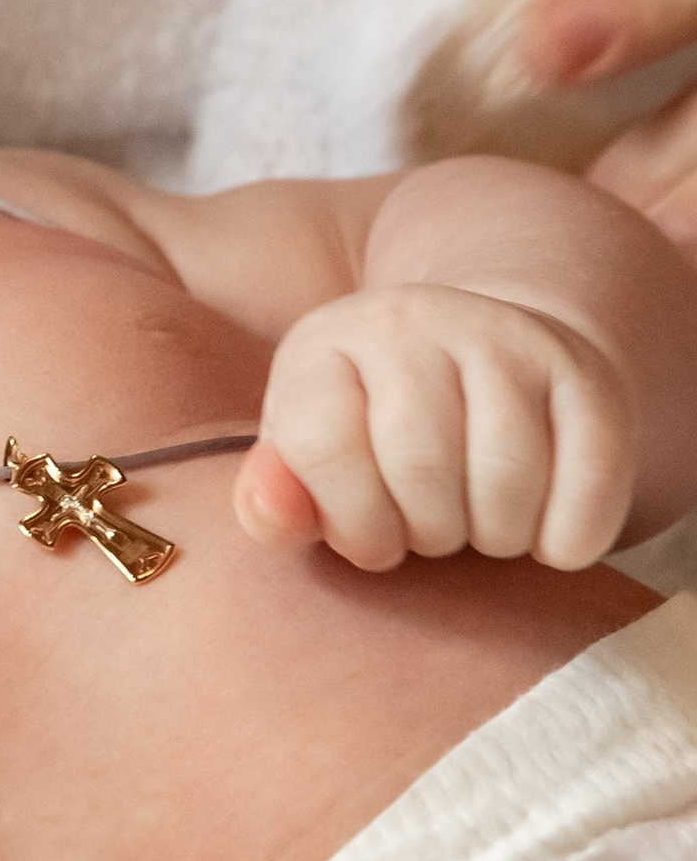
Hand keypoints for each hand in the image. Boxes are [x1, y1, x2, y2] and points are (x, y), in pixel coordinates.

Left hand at [235, 282, 631, 570]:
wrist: (483, 353)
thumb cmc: (375, 433)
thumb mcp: (306, 457)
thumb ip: (272, 499)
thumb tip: (270, 514)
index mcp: (326, 343)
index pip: (321, 445)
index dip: (350, 523)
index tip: (369, 537)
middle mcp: (412, 320)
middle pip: (420, 470)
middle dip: (427, 534)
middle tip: (431, 529)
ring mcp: (505, 337)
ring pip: (507, 481)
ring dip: (495, 538)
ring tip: (479, 521)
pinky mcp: (586, 371)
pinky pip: (588, 490)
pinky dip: (565, 541)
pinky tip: (542, 529)